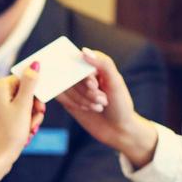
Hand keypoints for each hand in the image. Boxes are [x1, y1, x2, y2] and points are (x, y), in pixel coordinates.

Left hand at [0, 63, 44, 167]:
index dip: (34, 95)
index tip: (39, 108)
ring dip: (29, 118)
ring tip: (29, 131)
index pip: (24, 81)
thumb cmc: (9, 133)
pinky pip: (12, 114)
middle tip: (35, 121)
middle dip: (32, 109)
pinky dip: (21, 123)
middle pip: (22, 93)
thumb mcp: (24, 106)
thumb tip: (35, 64)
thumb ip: (30, 83)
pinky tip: (23, 135)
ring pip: (19, 106)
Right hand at [59, 48, 157, 167]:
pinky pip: (60, 96)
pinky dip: (73, 102)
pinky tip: (87, 108)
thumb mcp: (116, 82)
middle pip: (71, 74)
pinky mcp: (67, 99)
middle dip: (86, 90)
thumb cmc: (120, 105)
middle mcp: (83, 74)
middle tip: (103, 100)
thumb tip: (83, 51)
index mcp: (96, 65)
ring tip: (99, 106)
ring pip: (65, 85)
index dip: (84, 74)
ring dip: (82, 98)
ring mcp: (74, 87)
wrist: (118, 130)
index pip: (80, 60)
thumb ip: (103, 63)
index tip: (95, 86)